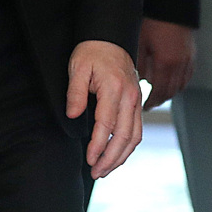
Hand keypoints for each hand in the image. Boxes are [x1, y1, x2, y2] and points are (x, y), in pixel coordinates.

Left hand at [66, 40, 142, 178]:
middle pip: (124, 137)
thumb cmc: (92, 52)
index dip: (98, 146)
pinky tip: (117, 155)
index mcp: (114, 88)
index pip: (107, 125)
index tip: (89, 159)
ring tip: (105, 169)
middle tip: (96, 172)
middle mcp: (130, 97)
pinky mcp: (138, 102)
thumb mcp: (78, 67)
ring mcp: (137, 100)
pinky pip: (137, 130)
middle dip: (110, 159)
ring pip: (134, 137)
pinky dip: (128, 146)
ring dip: (121, 157)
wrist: (110, 38)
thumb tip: (73, 115)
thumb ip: (75, 92)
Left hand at [137, 18, 195, 110]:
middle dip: (159, 100)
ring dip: (169, 92)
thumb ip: (138, 63)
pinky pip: (186, 75)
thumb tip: (135, 78)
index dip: (150, 101)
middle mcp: (179, 63)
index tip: (144, 106)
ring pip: (179, 85)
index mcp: (165, 62)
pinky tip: (172, 82)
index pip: (158, 91)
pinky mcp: (192, 54)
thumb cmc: (154, 18)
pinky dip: (179, 82)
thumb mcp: (140, 42)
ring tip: (159, 95)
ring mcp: (187, 59)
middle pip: (170, 91)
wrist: (171, 3)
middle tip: (150, 104)